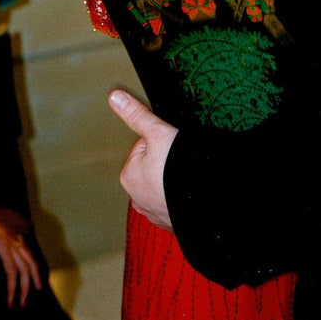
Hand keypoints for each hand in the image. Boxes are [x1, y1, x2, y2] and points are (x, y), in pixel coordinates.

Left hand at [0, 194, 41, 307]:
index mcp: (3, 244)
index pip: (12, 271)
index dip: (12, 288)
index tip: (10, 303)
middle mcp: (12, 241)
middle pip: (25, 265)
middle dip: (26, 285)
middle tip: (23, 303)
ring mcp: (12, 237)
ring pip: (30, 256)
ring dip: (33, 273)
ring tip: (37, 286)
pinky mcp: (10, 235)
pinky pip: (26, 249)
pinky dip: (31, 260)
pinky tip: (30, 264)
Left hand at [108, 89, 177, 231]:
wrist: (205, 198)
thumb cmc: (180, 168)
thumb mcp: (157, 132)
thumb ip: (137, 115)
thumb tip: (115, 98)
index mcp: (129, 175)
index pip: (143, 147)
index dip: (160, 140)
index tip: (170, 144)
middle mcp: (137, 198)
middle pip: (152, 166)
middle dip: (166, 161)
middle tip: (180, 159)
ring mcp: (154, 212)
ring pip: (164, 185)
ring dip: (173, 180)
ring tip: (186, 173)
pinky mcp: (171, 221)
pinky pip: (174, 202)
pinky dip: (180, 196)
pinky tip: (189, 189)